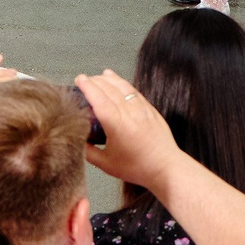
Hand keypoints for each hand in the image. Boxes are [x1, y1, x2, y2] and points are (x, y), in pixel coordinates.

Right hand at [74, 68, 184, 191]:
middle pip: (109, 89)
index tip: (79, 79)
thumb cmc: (138, 168)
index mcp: (116, 125)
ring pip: (123, 87)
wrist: (166, 168)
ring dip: (109, 79)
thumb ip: (88, 152)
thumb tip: (78, 141)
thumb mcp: (106, 164)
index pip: (98, 99)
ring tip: (98, 76)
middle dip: (95, 81)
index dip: (87, 87)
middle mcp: (129, 113)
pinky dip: (123, 83)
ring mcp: (141, 109)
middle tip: (84, 79)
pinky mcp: (150, 110)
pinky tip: (117, 80)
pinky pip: (134, 91)